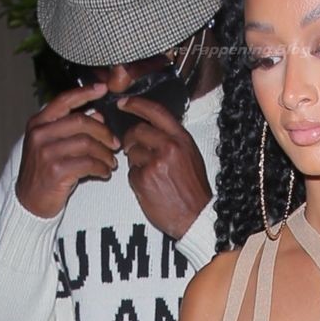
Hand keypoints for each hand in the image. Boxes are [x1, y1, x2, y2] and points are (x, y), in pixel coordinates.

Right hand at [13, 84, 118, 218]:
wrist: (29, 202)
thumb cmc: (43, 172)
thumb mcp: (52, 145)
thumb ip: (71, 128)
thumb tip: (97, 115)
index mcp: (38, 123)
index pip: (64, 100)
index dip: (85, 93)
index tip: (103, 88)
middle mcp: (40, 134)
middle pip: (81, 122)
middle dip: (103, 132)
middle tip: (115, 143)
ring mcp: (46, 152)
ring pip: (87, 144)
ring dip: (105, 153)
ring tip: (111, 162)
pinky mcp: (56, 171)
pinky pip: (87, 163)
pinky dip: (101, 168)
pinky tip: (104, 172)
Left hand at [117, 95, 211, 238]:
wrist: (196, 217)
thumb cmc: (194, 190)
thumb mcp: (191, 156)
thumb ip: (173, 139)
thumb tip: (151, 128)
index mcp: (182, 139)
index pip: (155, 112)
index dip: (136, 104)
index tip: (123, 103)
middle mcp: (169, 147)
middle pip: (137, 131)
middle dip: (131, 139)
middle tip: (131, 148)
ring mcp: (155, 163)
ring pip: (132, 153)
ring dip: (135, 162)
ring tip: (150, 174)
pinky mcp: (144, 179)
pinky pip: (130, 173)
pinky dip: (136, 179)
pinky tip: (149, 187)